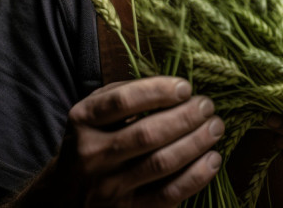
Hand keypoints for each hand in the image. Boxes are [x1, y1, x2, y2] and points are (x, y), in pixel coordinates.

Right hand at [50, 76, 223, 206]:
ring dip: (196, 142)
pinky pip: (169, 194)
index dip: (158, 91)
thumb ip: (127, 94)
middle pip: (147, 134)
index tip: (185, 87)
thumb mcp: (96, 111)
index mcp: (83, 120)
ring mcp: (108, 187)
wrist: (67, 193)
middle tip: (207, 106)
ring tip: (215, 127)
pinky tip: (212, 159)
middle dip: (185, 117)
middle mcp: (92, 155)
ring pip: (161, 163)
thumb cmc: (94, 140)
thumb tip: (175, 87)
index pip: (123, 102)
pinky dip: (196, 176)